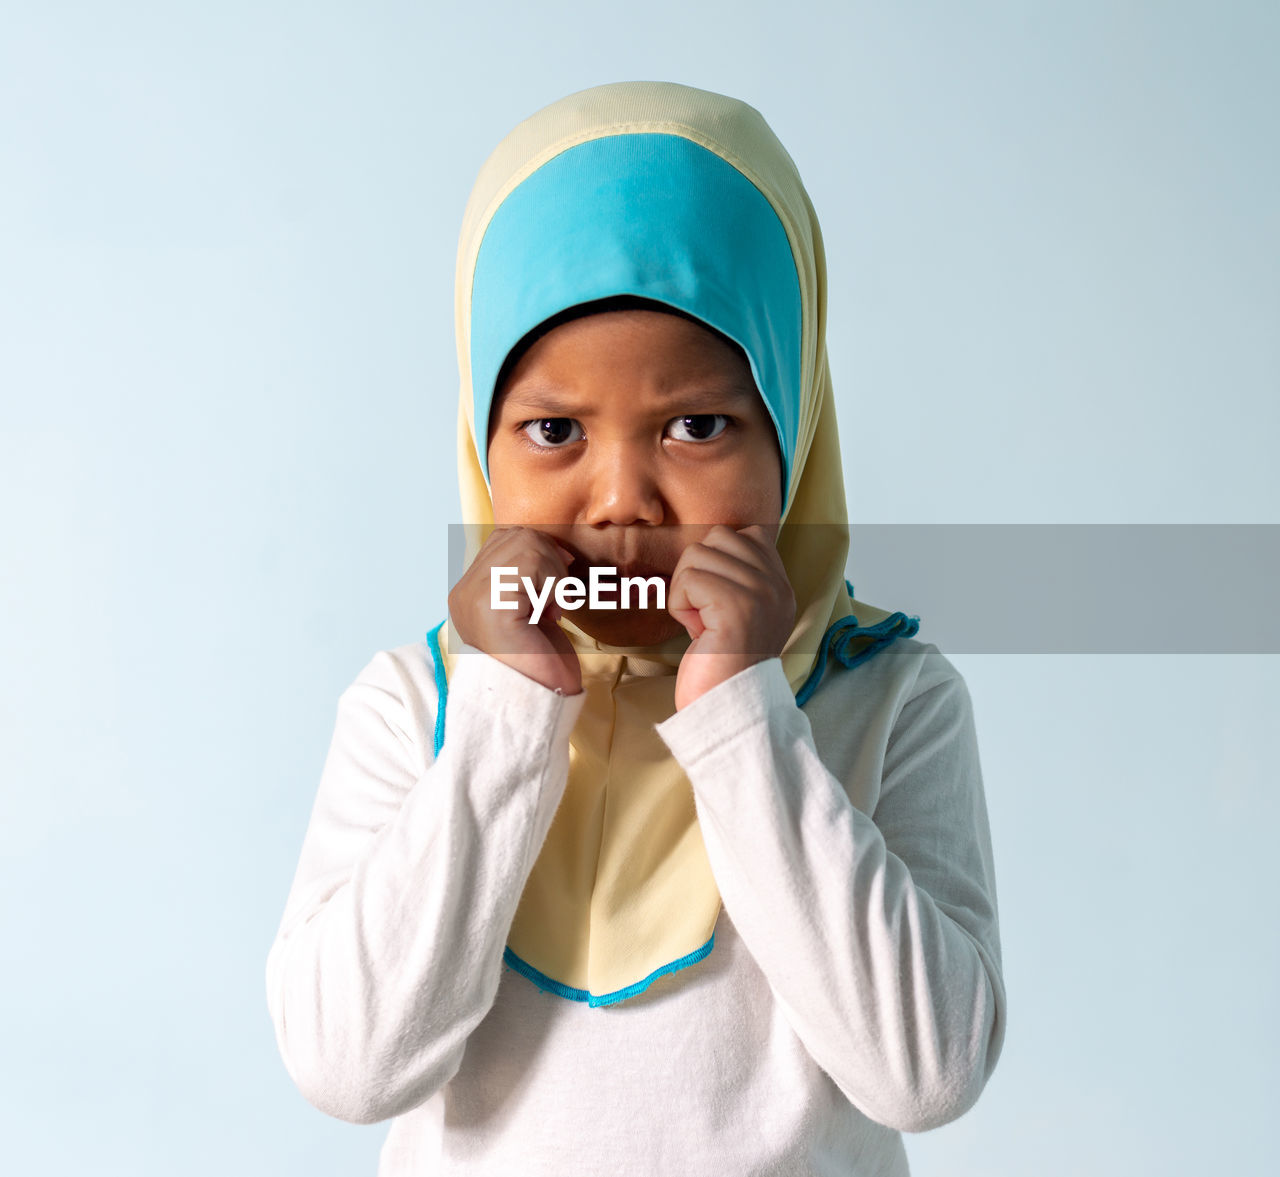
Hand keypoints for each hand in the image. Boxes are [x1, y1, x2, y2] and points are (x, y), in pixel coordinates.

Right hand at [448, 527, 582, 694]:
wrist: (543, 701)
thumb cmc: (543, 661)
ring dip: (554, 575)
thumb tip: (556, 548)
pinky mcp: (492, 606)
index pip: (502, 538)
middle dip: (549, 561)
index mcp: (467, 594)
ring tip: (549, 610)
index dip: (538, 552)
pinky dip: (554, 585)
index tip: (553, 590)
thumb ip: (530, 576)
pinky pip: (532, 563)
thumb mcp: (533, 608)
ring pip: (526, 544)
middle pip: (515, 535)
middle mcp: (462, 594)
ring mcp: (472, 598)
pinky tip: (551, 614)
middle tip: (553, 601)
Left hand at [667, 525, 795, 709]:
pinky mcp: (736, 607)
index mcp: (780, 586)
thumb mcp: (738, 613)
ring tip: (703, 625)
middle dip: (696, 572)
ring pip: (697, 555)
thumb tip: (708, 544)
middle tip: (705, 613)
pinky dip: (680, 606)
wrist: (726, 710)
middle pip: (717, 537)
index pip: (748, 534)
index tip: (715, 600)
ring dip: (686, 592)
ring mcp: (760, 594)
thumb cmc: (720, 665)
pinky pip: (688, 580)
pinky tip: (697, 633)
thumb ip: (736, 577)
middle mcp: (776, 586)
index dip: (718, 558)